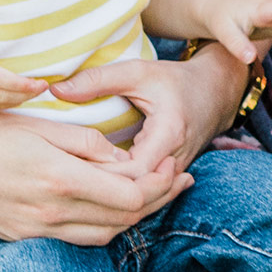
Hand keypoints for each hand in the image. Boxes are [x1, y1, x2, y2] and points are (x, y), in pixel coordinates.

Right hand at [0, 108, 192, 245]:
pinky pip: (75, 239)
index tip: (174, 162)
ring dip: (134, 218)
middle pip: (124, 220)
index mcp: (58, 177)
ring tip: (157, 194)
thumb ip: (84, 144)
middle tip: (180, 179)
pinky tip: (112, 207)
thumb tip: (121, 159)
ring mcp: (34, 231)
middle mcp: (50, 212)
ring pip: (103, 236)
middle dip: (158, 201)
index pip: (131, 196)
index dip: (160, 183)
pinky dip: (102, 226)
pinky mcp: (20, 237)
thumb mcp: (37, 124)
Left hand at [51, 49, 246, 181]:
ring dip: (108, 194)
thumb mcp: (137, 72)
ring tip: (72, 186)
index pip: (133, 172)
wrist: (215, 92)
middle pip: (134, 191)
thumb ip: (98, 80)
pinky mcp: (170, 179)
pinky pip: (144, 195)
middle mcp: (174, 161)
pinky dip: (119, 193)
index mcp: (168, 135)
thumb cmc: (174, 80)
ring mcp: (174, 174)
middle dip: (99, 187)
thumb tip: (56, 90)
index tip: (71, 163)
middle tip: (62, 180)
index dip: (102, 172)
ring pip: (139, 199)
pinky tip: (92, 187)